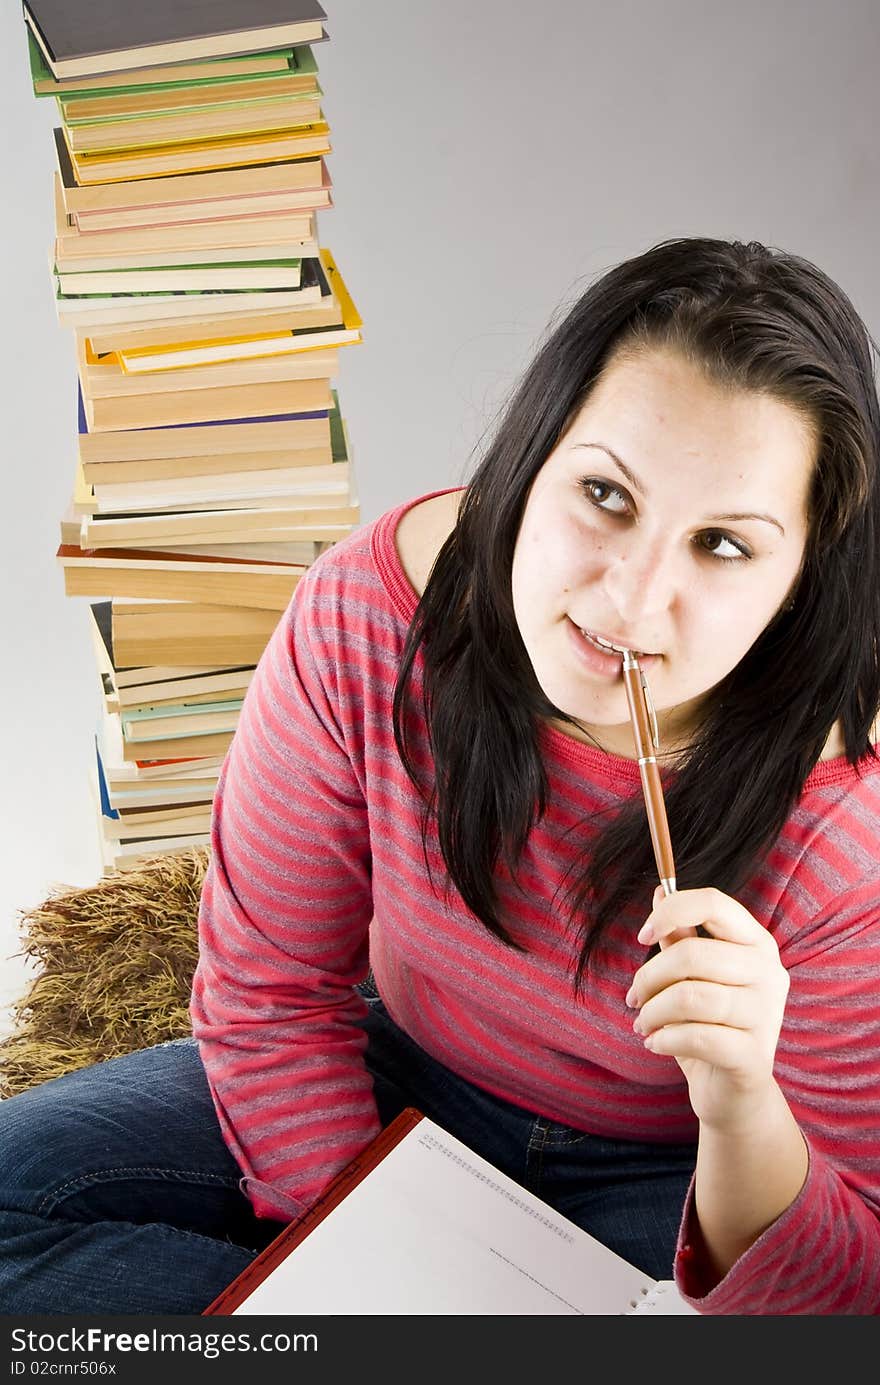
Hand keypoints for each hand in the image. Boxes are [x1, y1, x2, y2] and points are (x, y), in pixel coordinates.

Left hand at [625, 886, 790, 1132]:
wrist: (732, 1092)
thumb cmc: (709, 1023)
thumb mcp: (692, 976)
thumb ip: (681, 935)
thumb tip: (660, 891)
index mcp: (757, 943)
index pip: (714, 903)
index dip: (671, 912)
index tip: (641, 935)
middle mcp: (770, 973)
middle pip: (693, 954)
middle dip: (649, 977)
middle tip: (634, 998)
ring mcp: (768, 1015)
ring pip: (690, 996)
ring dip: (652, 1011)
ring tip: (643, 1023)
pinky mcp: (755, 1055)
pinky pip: (696, 1037)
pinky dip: (664, 1039)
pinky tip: (655, 1044)